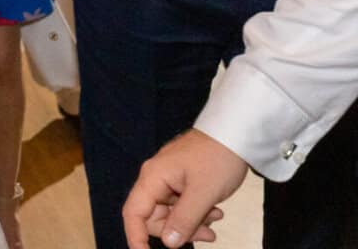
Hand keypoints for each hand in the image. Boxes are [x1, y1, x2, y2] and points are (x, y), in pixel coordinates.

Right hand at [121, 128, 241, 246]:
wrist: (237, 132)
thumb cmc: (217, 160)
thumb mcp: (203, 193)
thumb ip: (184, 220)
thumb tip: (168, 244)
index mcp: (153, 178)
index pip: (133, 213)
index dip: (136, 237)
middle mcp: (155, 178)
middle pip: (153, 216)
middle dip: (176, 231)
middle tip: (207, 236)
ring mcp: (169, 178)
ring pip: (170, 212)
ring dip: (191, 223)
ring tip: (215, 221)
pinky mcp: (182, 178)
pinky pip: (181, 203)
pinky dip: (197, 213)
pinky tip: (215, 211)